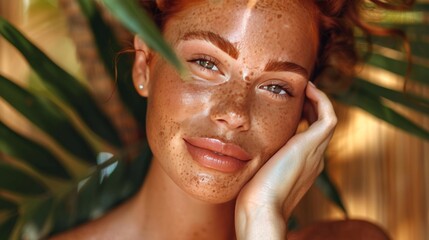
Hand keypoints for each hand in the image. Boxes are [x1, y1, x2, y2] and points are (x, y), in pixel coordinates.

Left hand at [235, 82, 336, 238]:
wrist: (261, 207)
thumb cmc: (252, 195)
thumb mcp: (256, 173)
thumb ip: (257, 160)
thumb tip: (240, 150)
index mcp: (300, 166)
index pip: (307, 137)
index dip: (301, 119)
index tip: (287, 105)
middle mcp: (313, 158)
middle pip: (318, 126)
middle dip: (309, 107)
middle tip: (296, 92)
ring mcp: (316, 152)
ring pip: (326, 119)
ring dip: (316, 100)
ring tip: (302, 86)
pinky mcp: (314, 144)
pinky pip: (328, 115)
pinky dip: (320, 100)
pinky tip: (306, 89)